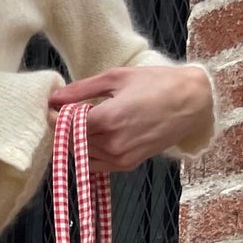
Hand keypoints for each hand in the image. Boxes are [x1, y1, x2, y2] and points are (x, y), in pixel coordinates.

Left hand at [47, 62, 214, 172]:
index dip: (53, 116)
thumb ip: (81, 90)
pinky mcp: (127, 165)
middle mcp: (112, 143)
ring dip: (76, 141)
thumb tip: (54, 97)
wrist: (191, 103)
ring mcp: (120, 158)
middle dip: (63, 129)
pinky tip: (96, 135)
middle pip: (70, 142)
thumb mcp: (116, 78)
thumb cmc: (156, 84)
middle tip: (66, 112)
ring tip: (84, 122)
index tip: (52, 106)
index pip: (64, 125)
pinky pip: (97, 164)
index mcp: (107, 119)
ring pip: (82, 155)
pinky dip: (90, 152)